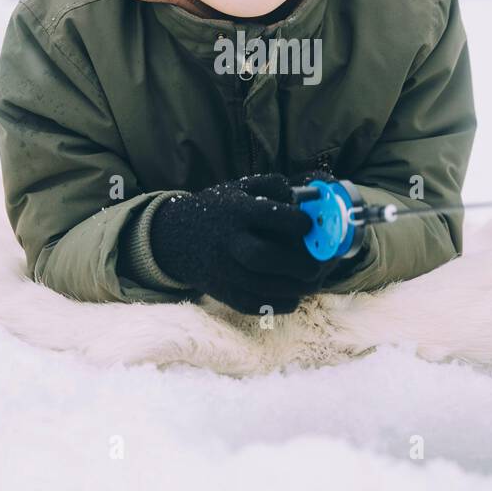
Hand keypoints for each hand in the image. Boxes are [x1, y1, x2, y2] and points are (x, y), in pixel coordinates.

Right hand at [149, 173, 327, 314]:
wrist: (176, 237)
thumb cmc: (220, 209)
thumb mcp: (240, 188)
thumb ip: (273, 186)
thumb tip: (306, 196)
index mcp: (236, 211)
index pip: (270, 216)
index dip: (296, 222)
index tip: (310, 226)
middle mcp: (227, 241)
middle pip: (261, 256)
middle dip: (295, 263)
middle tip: (315, 266)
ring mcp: (222, 269)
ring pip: (259, 286)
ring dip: (293, 288)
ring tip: (311, 283)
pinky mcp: (221, 291)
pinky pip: (251, 304)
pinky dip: (276, 304)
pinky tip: (293, 296)